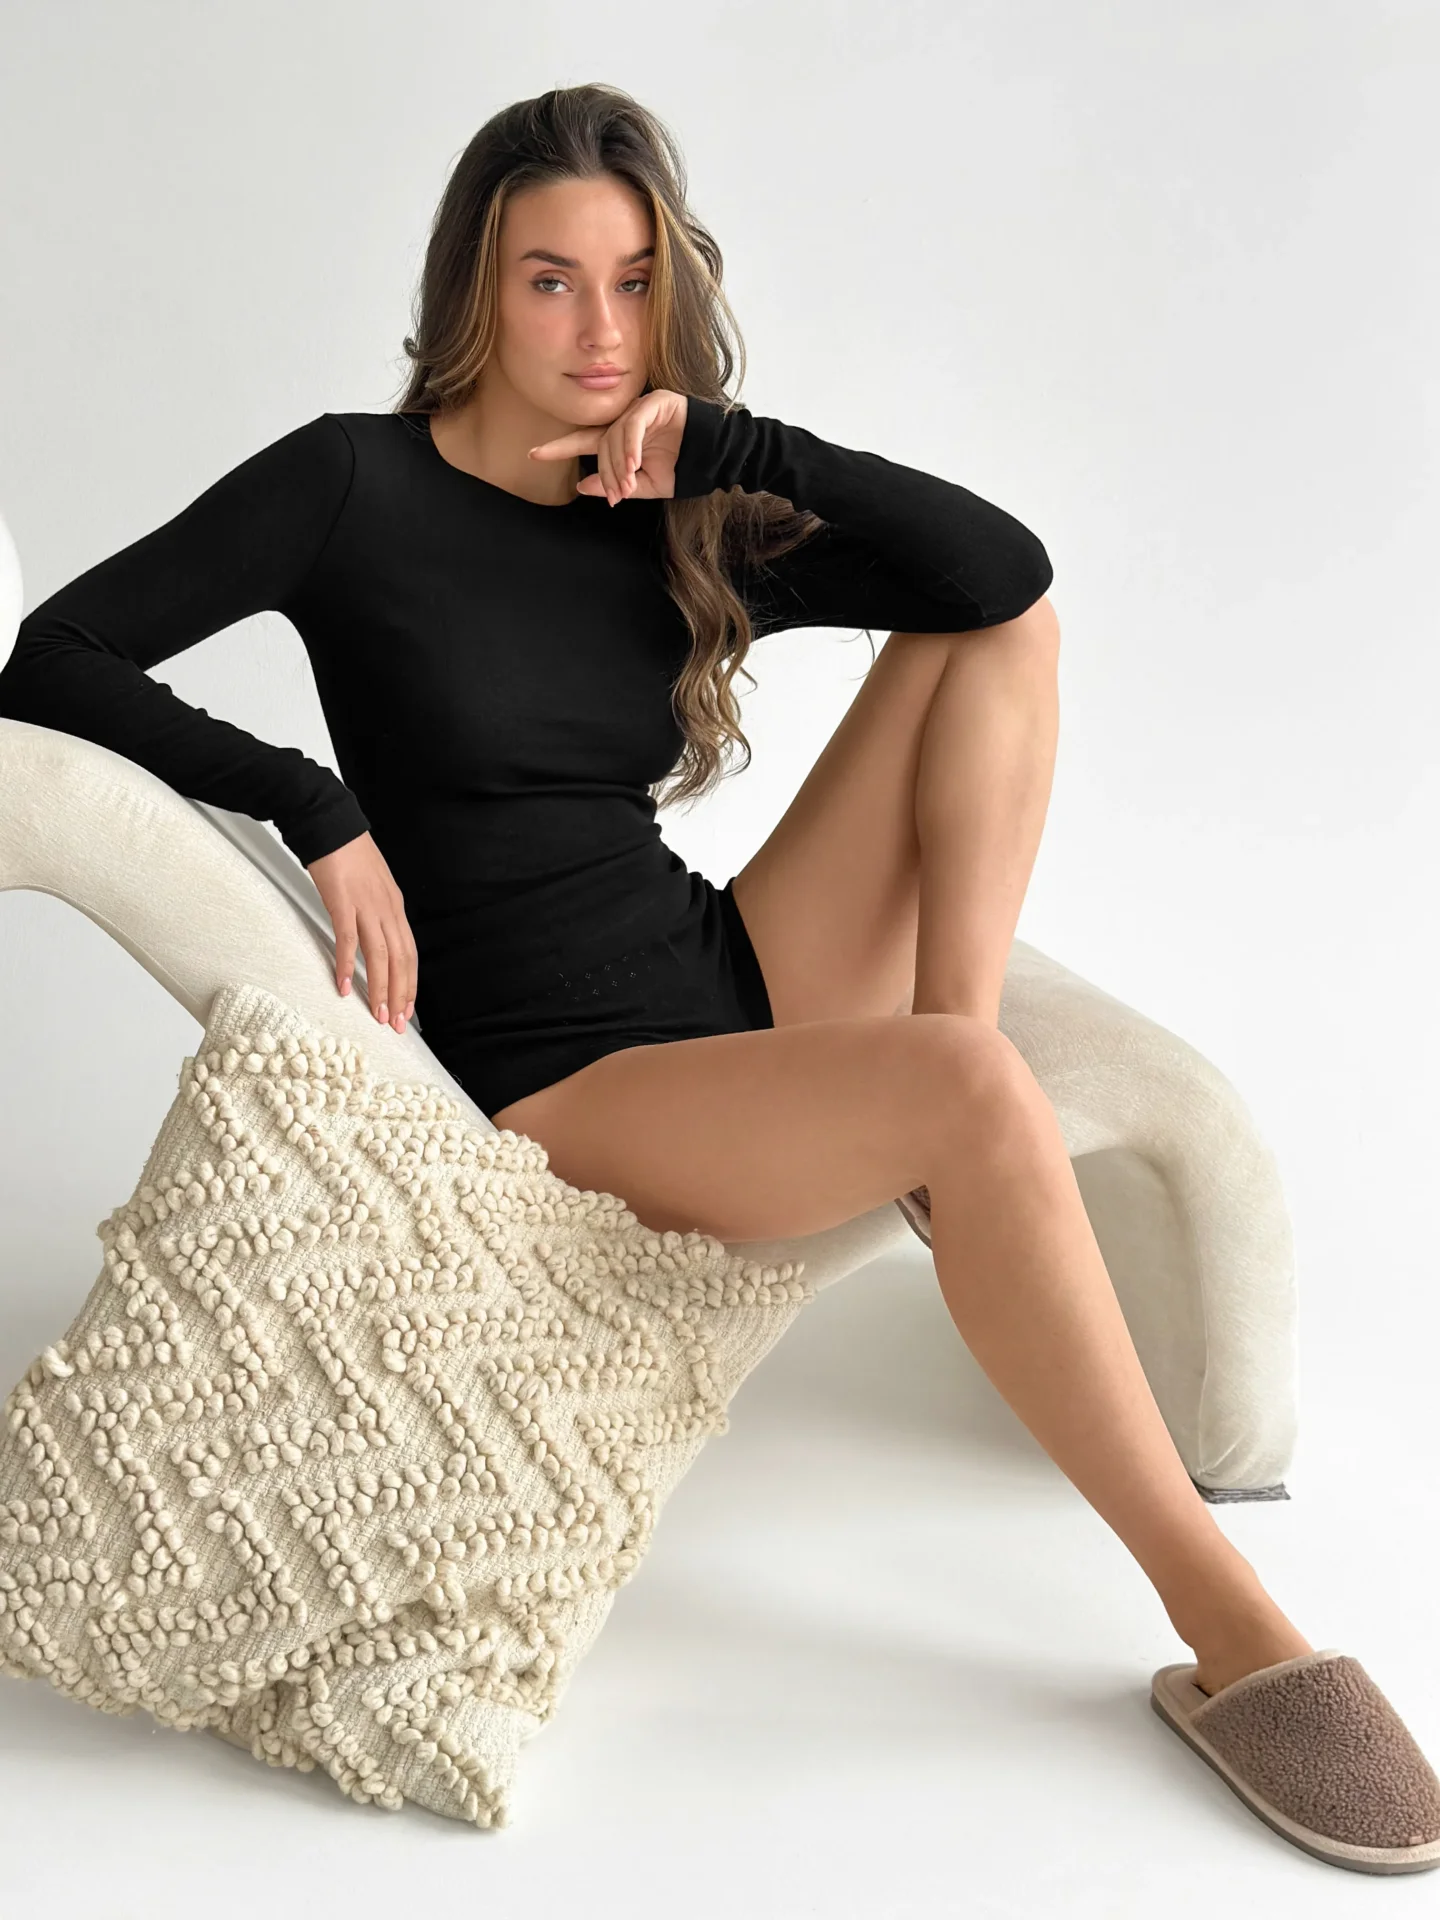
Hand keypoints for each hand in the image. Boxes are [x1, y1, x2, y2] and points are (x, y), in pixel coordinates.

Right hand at [307, 831, 417, 1033]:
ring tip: (378, 1014)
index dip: (410, 982)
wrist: (331, 824)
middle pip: (400, 959)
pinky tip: (344, 986)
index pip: (409, 952)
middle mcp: (386, 909)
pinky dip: (348, 965)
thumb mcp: (374, 885)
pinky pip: (348, 940)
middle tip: (396, 1022)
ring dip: (380, 987)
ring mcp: (366, 906)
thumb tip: (377, 934)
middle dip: (400, 994)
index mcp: (395, 906)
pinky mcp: (342, 902)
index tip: (408, 1007)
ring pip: (380, 955)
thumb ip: (378, 910)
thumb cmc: (348, 854)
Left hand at [530, 389, 689, 505]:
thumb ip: (614, 485)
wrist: (713, 459)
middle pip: (600, 445)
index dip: (559, 447)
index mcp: (620, 439)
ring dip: (619, 466)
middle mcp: (625, 421)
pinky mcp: (655, 402)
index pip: (583, 440)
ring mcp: (639, 409)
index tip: (533, 454)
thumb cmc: (681, 470)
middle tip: (618, 496)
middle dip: (606, 473)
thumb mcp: (643, 485)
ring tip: (629, 486)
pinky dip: (630, 446)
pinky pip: (633, 424)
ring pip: (614, 436)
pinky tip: (635, 464)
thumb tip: (582, 485)